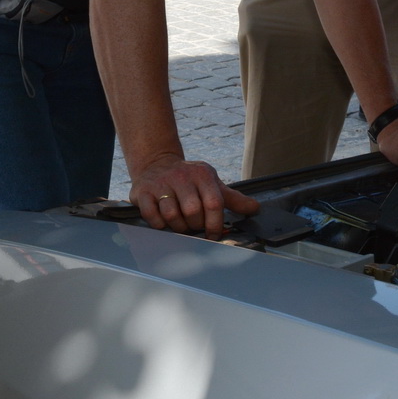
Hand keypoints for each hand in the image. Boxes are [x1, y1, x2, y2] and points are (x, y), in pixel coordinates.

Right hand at [131, 155, 258, 238]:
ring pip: (172, 215)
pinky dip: (159, 225)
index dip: (215, 224)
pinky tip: (163, 221)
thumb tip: (255, 209)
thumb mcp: (212, 184)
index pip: (214, 204)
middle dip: (195, 226)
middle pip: (193, 212)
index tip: (213, 235)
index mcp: (203, 174)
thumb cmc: (189, 180)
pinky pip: (152, 216)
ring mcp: (161, 183)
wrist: (157, 164)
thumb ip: (233, 199)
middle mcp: (182, 176)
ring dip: (177, 227)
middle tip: (193, 226)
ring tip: (179, 224)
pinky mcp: (142, 192)